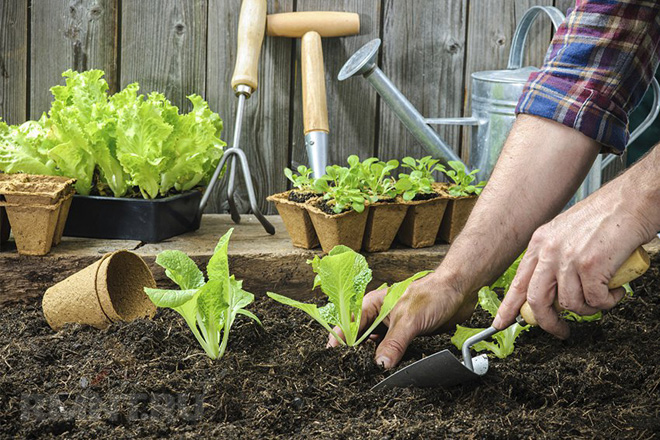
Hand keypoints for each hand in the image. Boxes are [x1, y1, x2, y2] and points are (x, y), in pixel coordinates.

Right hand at [327, 273, 475, 368]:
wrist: (459, 291)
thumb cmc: (433, 294)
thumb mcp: (409, 320)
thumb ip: (394, 343)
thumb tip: (380, 365)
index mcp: (373, 305)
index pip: (349, 325)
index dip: (340, 341)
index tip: (333, 358)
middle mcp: (379, 316)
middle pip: (360, 339)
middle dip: (356, 354)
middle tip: (352, 372)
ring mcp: (392, 327)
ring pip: (376, 347)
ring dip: (374, 359)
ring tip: (368, 375)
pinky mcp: (406, 336)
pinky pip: (392, 352)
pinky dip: (390, 361)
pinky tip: (389, 371)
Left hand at [493, 186, 652, 337]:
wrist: (633, 200)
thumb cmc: (607, 216)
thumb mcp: (566, 234)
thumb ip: (554, 259)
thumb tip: (553, 291)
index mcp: (540, 242)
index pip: (518, 282)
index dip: (509, 307)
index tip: (501, 323)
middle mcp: (549, 250)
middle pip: (536, 300)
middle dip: (548, 322)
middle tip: (560, 331)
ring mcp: (568, 258)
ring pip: (570, 304)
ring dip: (589, 309)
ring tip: (603, 297)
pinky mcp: (590, 266)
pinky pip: (595, 301)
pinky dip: (608, 301)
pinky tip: (615, 289)